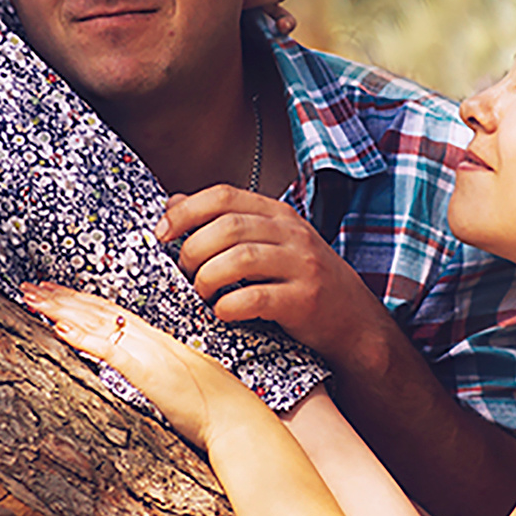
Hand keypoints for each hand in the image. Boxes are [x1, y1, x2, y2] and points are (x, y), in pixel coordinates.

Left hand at [20, 283, 251, 448]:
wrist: (236, 418)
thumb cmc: (217, 408)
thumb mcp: (184, 381)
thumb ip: (163, 371)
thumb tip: (149, 372)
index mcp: (158, 340)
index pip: (112, 313)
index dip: (82, 300)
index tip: (57, 291)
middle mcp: (150, 339)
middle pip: (98, 311)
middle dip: (62, 297)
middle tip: (31, 286)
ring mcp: (147, 352)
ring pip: (96, 323)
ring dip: (60, 310)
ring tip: (33, 299)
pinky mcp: (145, 371)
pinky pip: (107, 350)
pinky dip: (81, 338)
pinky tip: (59, 329)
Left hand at [159, 186, 397, 368]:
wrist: (354, 320)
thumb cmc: (302, 280)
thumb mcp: (269, 242)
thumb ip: (225, 222)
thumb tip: (172, 203)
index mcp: (277, 213)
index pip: (223, 195)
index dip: (185, 212)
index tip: (161, 234)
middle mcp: (291, 233)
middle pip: (226, 227)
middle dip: (193, 250)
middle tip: (183, 273)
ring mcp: (301, 266)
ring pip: (239, 259)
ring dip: (207, 278)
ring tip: (201, 293)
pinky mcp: (305, 300)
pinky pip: (257, 298)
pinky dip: (229, 306)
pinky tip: (222, 312)